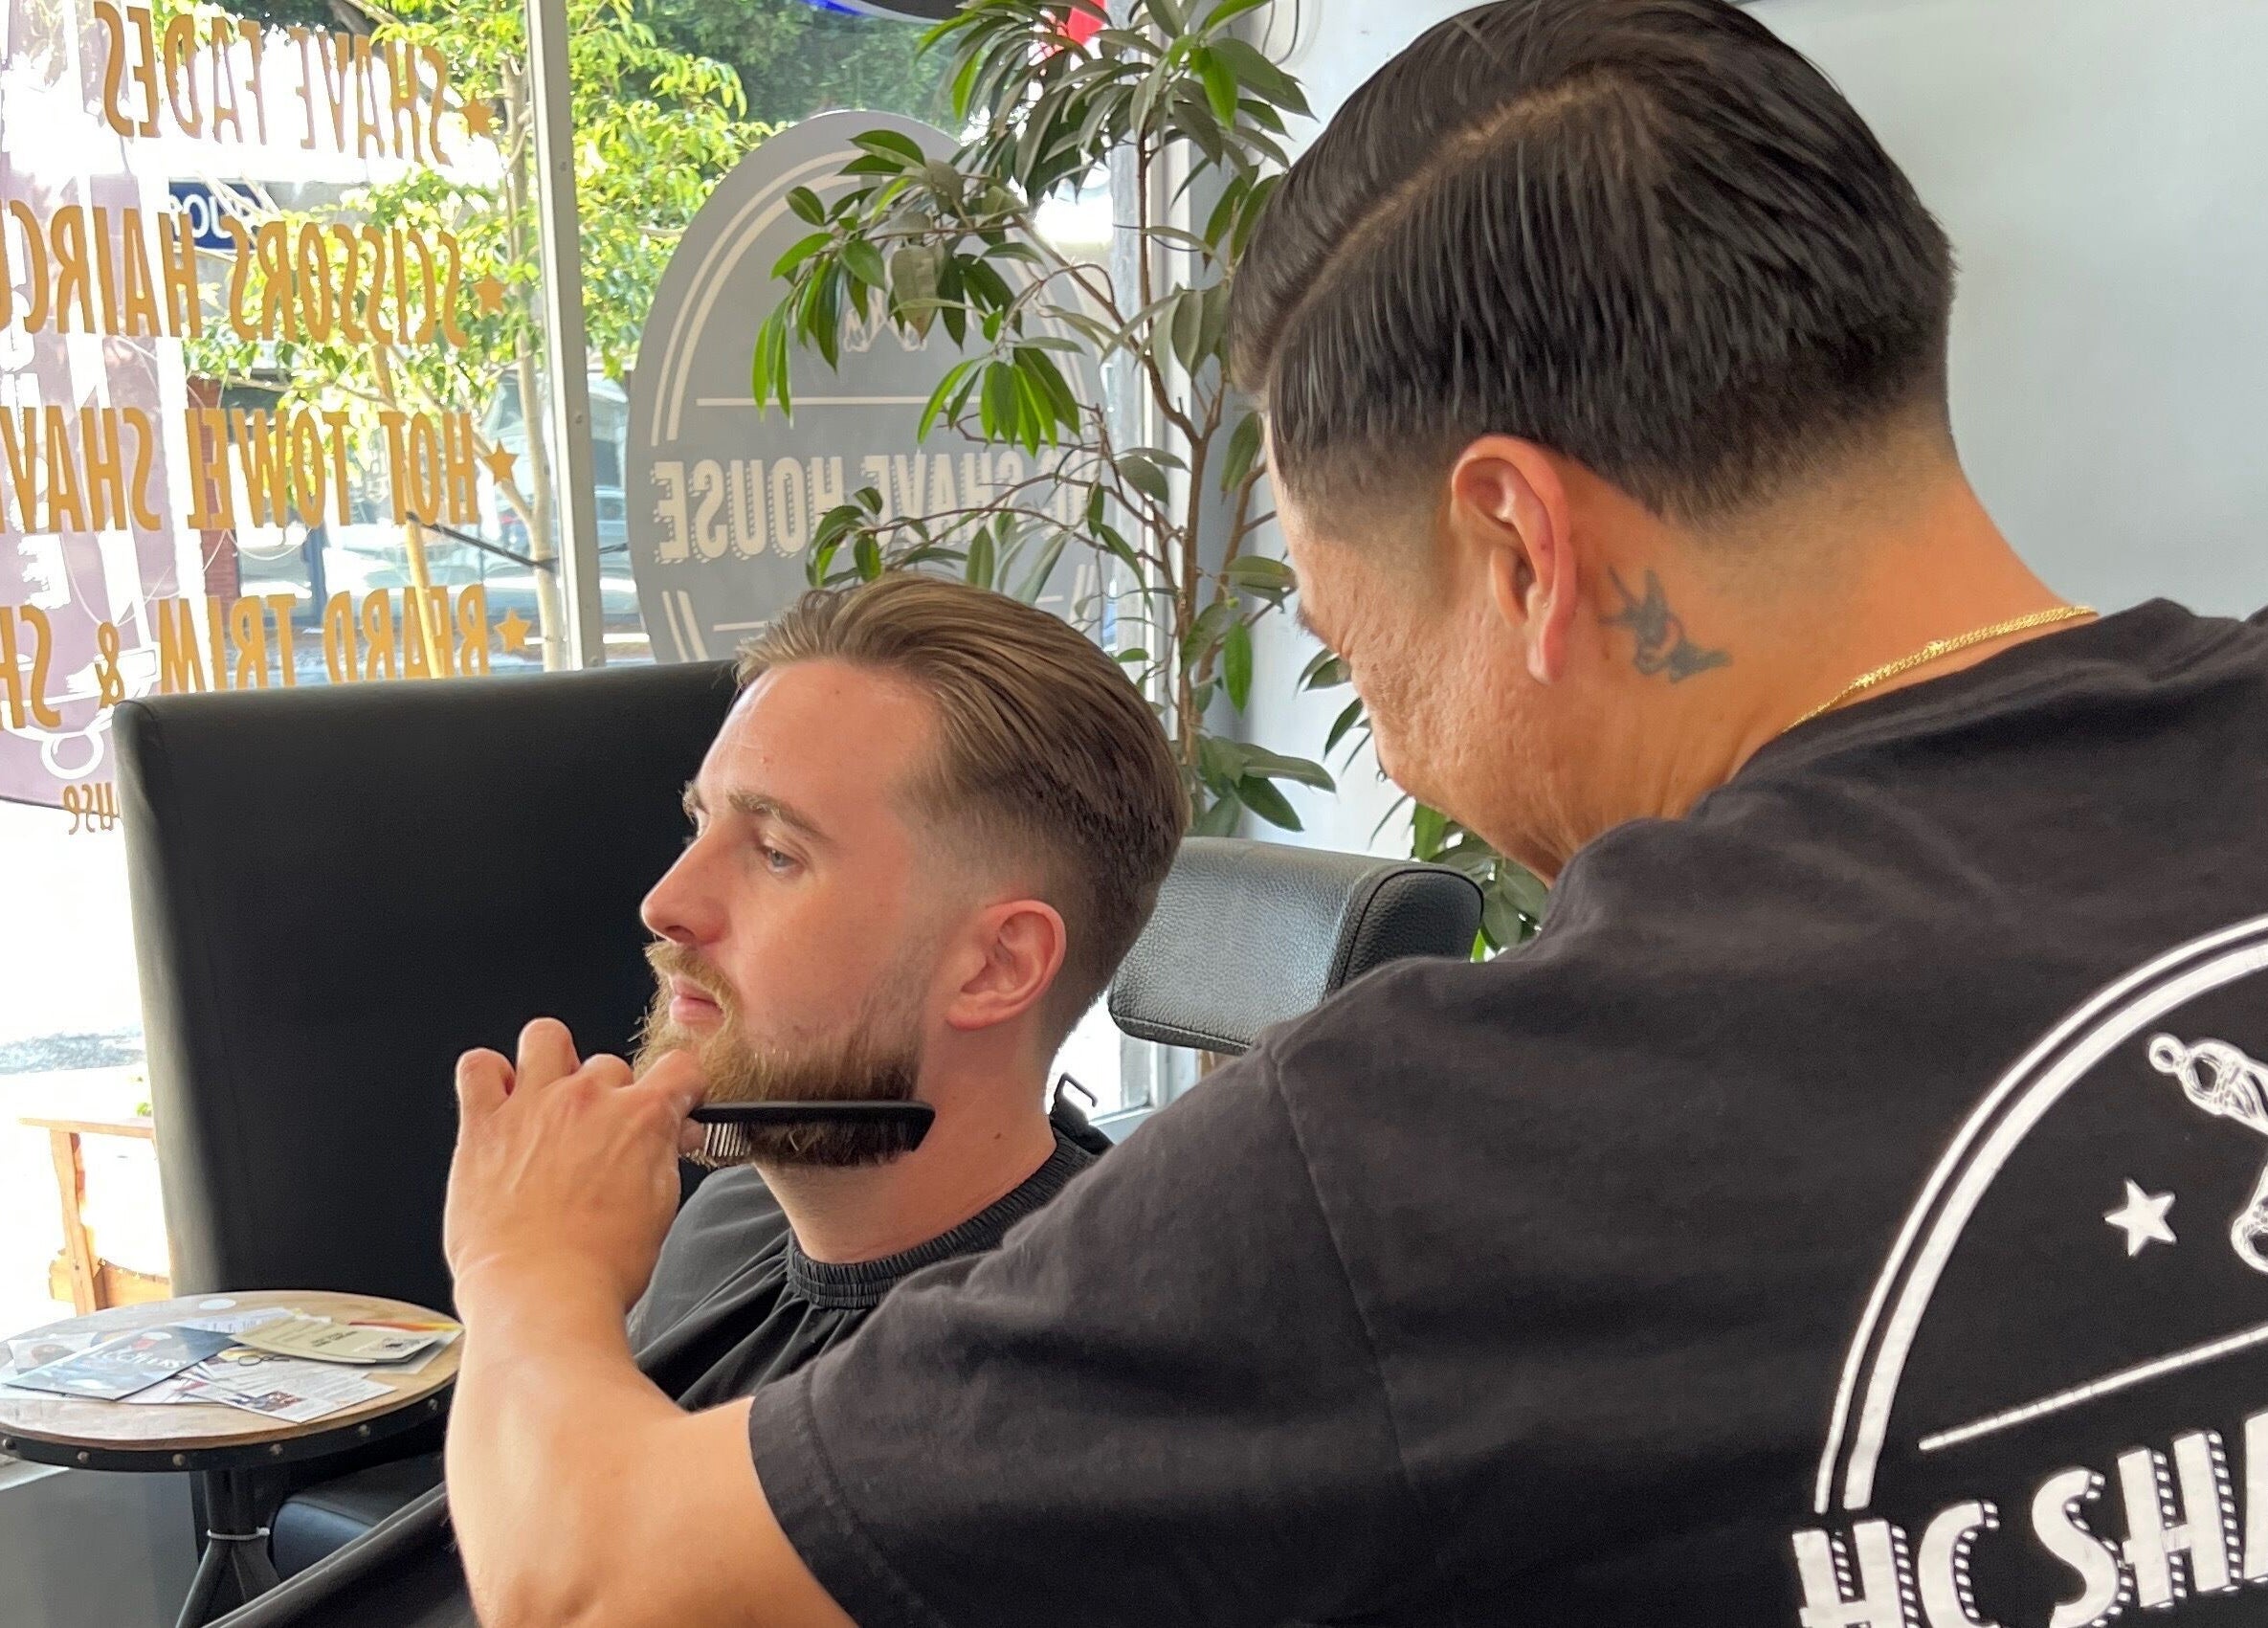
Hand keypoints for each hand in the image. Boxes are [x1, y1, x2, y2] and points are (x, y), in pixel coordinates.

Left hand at [444, 1018, 706, 1313]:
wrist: (539, 1294)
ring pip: (546, 1036)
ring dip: (553, 1060)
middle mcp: (587, 1100)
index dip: (681, 1087)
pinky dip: (489, 1076)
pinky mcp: (484, 1124)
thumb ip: (665, 1156)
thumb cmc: (598, 1267)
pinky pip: (478, 1067)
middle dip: (610, 1095)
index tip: (672, 1103)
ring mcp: (532, 1106)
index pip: (679, 1068)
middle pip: (610, 1064)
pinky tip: (501, 1102)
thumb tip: (673, 1133)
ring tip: (550, 1097)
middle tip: (601, 1135)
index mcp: (640, 1118)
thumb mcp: (660, 1207)